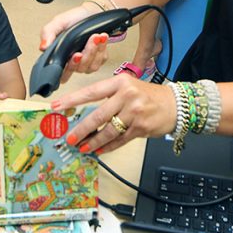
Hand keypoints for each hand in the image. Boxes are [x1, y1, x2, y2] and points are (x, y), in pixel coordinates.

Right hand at [40, 5, 109, 83]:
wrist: (91, 12)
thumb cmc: (74, 18)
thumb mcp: (58, 22)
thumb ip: (48, 33)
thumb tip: (43, 47)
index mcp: (60, 57)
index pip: (61, 74)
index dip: (67, 70)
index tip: (74, 56)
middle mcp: (72, 62)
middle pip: (78, 69)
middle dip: (86, 55)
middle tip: (89, 40)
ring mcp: (86, 62)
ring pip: (91, 65)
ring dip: (95, 49)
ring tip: (96, 35)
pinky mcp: (98, 59)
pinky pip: (101, 59)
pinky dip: (102, 48)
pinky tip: (102, 38)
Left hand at [51, 75, 175, 153]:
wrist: (175, 104)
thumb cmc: (148, 95)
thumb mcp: (129, 87)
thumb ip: (109, 97)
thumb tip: (85, 112)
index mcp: (120, 82)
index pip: (92, 91)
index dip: (73, 100)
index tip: (57, 106)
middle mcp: (127, 96)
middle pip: (98, 115)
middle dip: (82, 128)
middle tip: (70, 137)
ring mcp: (135, 113)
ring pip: (108, 131)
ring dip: (93, 141)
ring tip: (82, 147)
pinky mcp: (141, 128)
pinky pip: (119, 140)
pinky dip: (107, 147)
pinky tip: (98, 150)